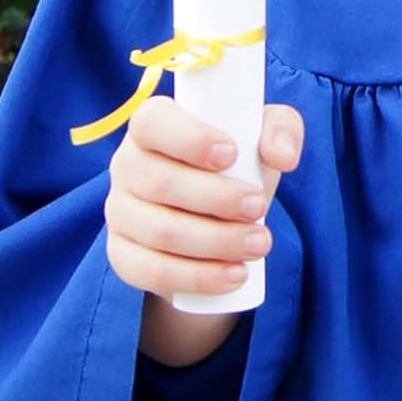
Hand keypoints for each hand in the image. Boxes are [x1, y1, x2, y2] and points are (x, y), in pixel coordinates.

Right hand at [104, 97, 303, 298]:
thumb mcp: (263, 135)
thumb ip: (281, 130)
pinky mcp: (123, 254)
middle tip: (258, 206)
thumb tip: (282, 156)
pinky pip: (152, 271)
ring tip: (260, 243)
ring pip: (160, 232)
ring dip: (216, 242)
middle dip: (217, 199)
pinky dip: (197, 276)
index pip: (152, 123)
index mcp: (152, 124)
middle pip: (160, 183)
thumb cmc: (237, 162)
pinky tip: (233, 274)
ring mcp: (119, 212)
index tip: (231, 153)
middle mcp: (127, 164)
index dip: (189, 138)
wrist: (217, 215)